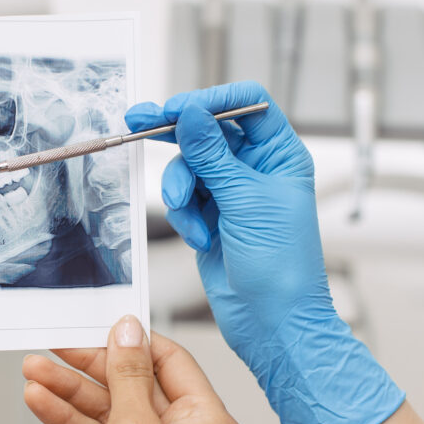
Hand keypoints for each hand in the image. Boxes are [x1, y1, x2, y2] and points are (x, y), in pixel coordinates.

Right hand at [23, 316, 241, 423]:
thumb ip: (129, 375)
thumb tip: (129, 331)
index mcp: (208, 423)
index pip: (171, 362)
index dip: (133, 341)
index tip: (101, 323)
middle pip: (134, 385)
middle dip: (90, 367)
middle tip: (56, 345)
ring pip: (109, 410)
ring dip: (70, 391)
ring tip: (34, 371)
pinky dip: (69, 420)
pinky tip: (40, 401)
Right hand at [126, 82, 403, 423]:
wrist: (273, 323)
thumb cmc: (282, 267)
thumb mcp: (245, 200)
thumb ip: (212, 153)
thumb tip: (191, 112)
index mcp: (280, 155)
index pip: (247, 105)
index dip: (211, 100)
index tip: (177, 108)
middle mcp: (256, 169)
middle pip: (209, 131)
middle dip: (176, 133)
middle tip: (140, 121)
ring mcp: (231, 193)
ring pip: (189, 166)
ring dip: (181, 189)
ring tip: (192, 216)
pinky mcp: (211, 217)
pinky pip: (184, 199)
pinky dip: (185, 216)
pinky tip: (201, 238)